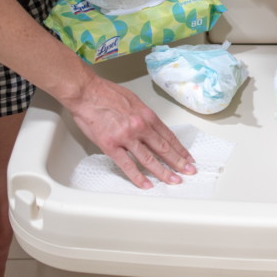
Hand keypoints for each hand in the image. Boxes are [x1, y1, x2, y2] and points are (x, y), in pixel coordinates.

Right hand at [64, 74, 195, 188]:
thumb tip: (152, 128)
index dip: (180, 149)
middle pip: (164, 148)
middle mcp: (140, 127)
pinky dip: (138, 177)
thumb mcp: (134, 101)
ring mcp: (126, 137)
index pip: (168, 136)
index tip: (187, 157)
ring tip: (174, 181)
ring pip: (149, 159)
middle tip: (189, 171)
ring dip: (164, 172)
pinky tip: (147, 185)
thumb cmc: (107, 94)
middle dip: (179, 162)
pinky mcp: (110, 145)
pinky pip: (127, 165)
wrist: (86, 92)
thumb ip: (144, 116)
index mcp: (147, 116)